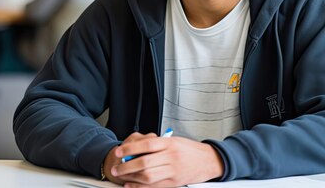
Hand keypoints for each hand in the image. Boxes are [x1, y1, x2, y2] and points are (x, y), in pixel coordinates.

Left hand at [109, 132, 223, 187]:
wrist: (208, 161)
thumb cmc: (190, 150)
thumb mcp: (174, 141)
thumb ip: (156, 144)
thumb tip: (135, 149)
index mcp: (170, 143)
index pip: (146, 144)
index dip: (130, 148)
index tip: (118, 152)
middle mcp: (171, 157)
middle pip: (144, 162)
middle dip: (126, 166)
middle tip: (116, 167)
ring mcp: (173, 171)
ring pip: (147, 176)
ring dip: (131, 177)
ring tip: (121, 176)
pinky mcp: (174, 183)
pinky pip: (154, 186)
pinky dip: (140, 187)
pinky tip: (131, 185)